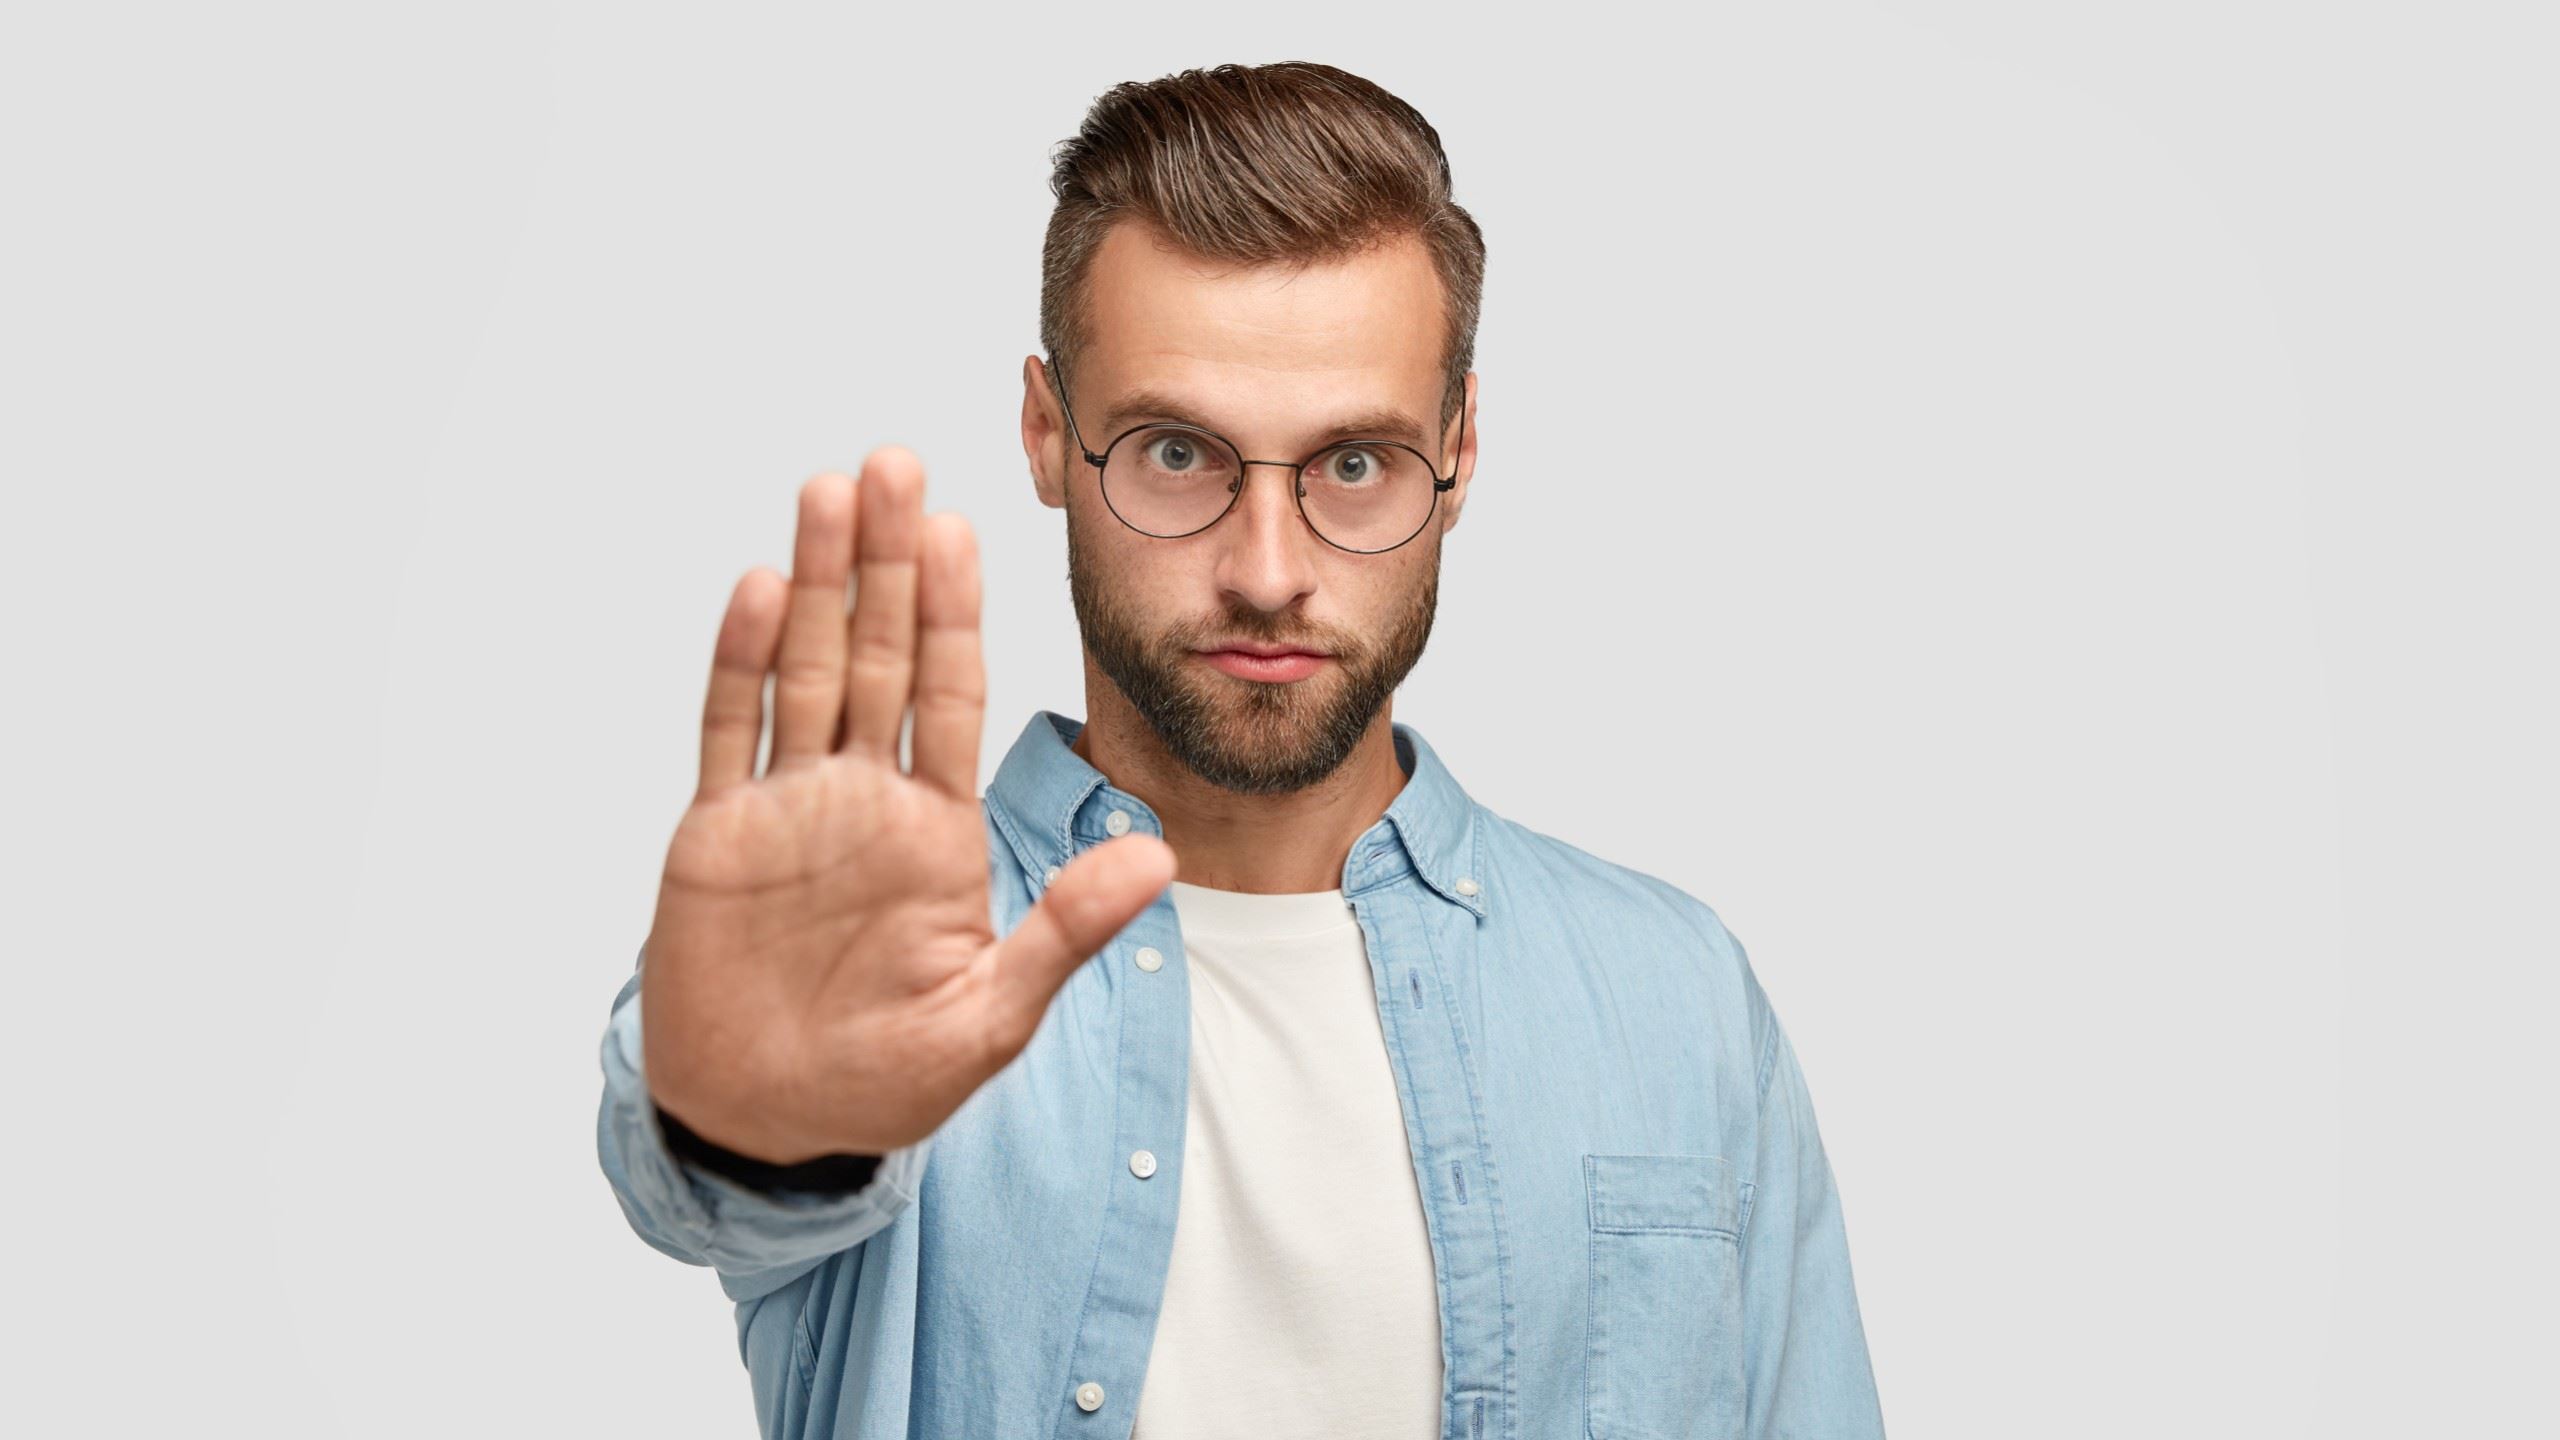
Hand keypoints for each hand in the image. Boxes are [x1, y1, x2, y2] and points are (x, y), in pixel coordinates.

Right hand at [640, 448, 1176, 1163]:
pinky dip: (739, 663)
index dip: (956, 613)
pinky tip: (758, 590)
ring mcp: (786, 809)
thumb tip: (1157, 857)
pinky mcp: (715, 835)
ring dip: (816, 583)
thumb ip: (1065, 932)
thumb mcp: (990, 1018)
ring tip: (828, 492)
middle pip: (880, 655)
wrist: (767, 1126)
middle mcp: (863, 798)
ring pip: (804, 669)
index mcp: (935, 829)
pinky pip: (728, 732)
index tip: (962, 526)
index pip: (950, 695)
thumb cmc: (884, 1080)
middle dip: (888, 563)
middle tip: (893, 462)